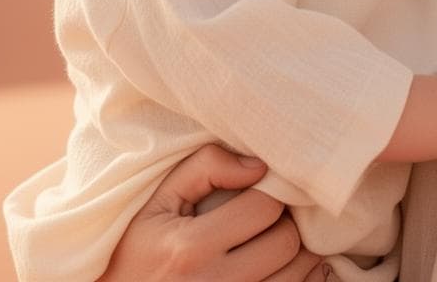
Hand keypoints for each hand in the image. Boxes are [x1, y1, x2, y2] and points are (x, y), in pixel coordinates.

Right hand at [99, 143, 328, 281]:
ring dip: (293, 254)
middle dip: (282, 224)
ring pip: (297, 274)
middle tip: (265, 221)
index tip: (257, 193)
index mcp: (190, 248)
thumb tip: (258, 166)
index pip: (264, 208)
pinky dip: (296, 279)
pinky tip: (277, 268)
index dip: (268, 193)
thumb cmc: (138, 251)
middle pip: (286, 242)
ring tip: (270, 244)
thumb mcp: (157, 203)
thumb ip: (204, 169)